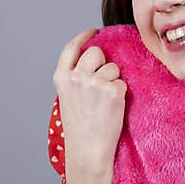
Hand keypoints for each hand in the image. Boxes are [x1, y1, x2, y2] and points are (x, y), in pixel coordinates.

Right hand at [51, 29, 127, 172]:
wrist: (88, 150)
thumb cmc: (80, 128)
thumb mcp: (68, 98)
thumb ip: (76, 77)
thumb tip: (94, 59)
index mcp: (61, 78)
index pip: (72, 48)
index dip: (84, 37)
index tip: (94, 33)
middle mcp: (76, 77)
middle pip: (96, 52)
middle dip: (103, 62)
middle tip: (103, 81)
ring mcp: (94, 83)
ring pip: (112, 68)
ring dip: (113, 80)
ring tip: (105, 102)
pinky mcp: (112, 91)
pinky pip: (122, 83)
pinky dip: (121, 94)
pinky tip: (113, 108)